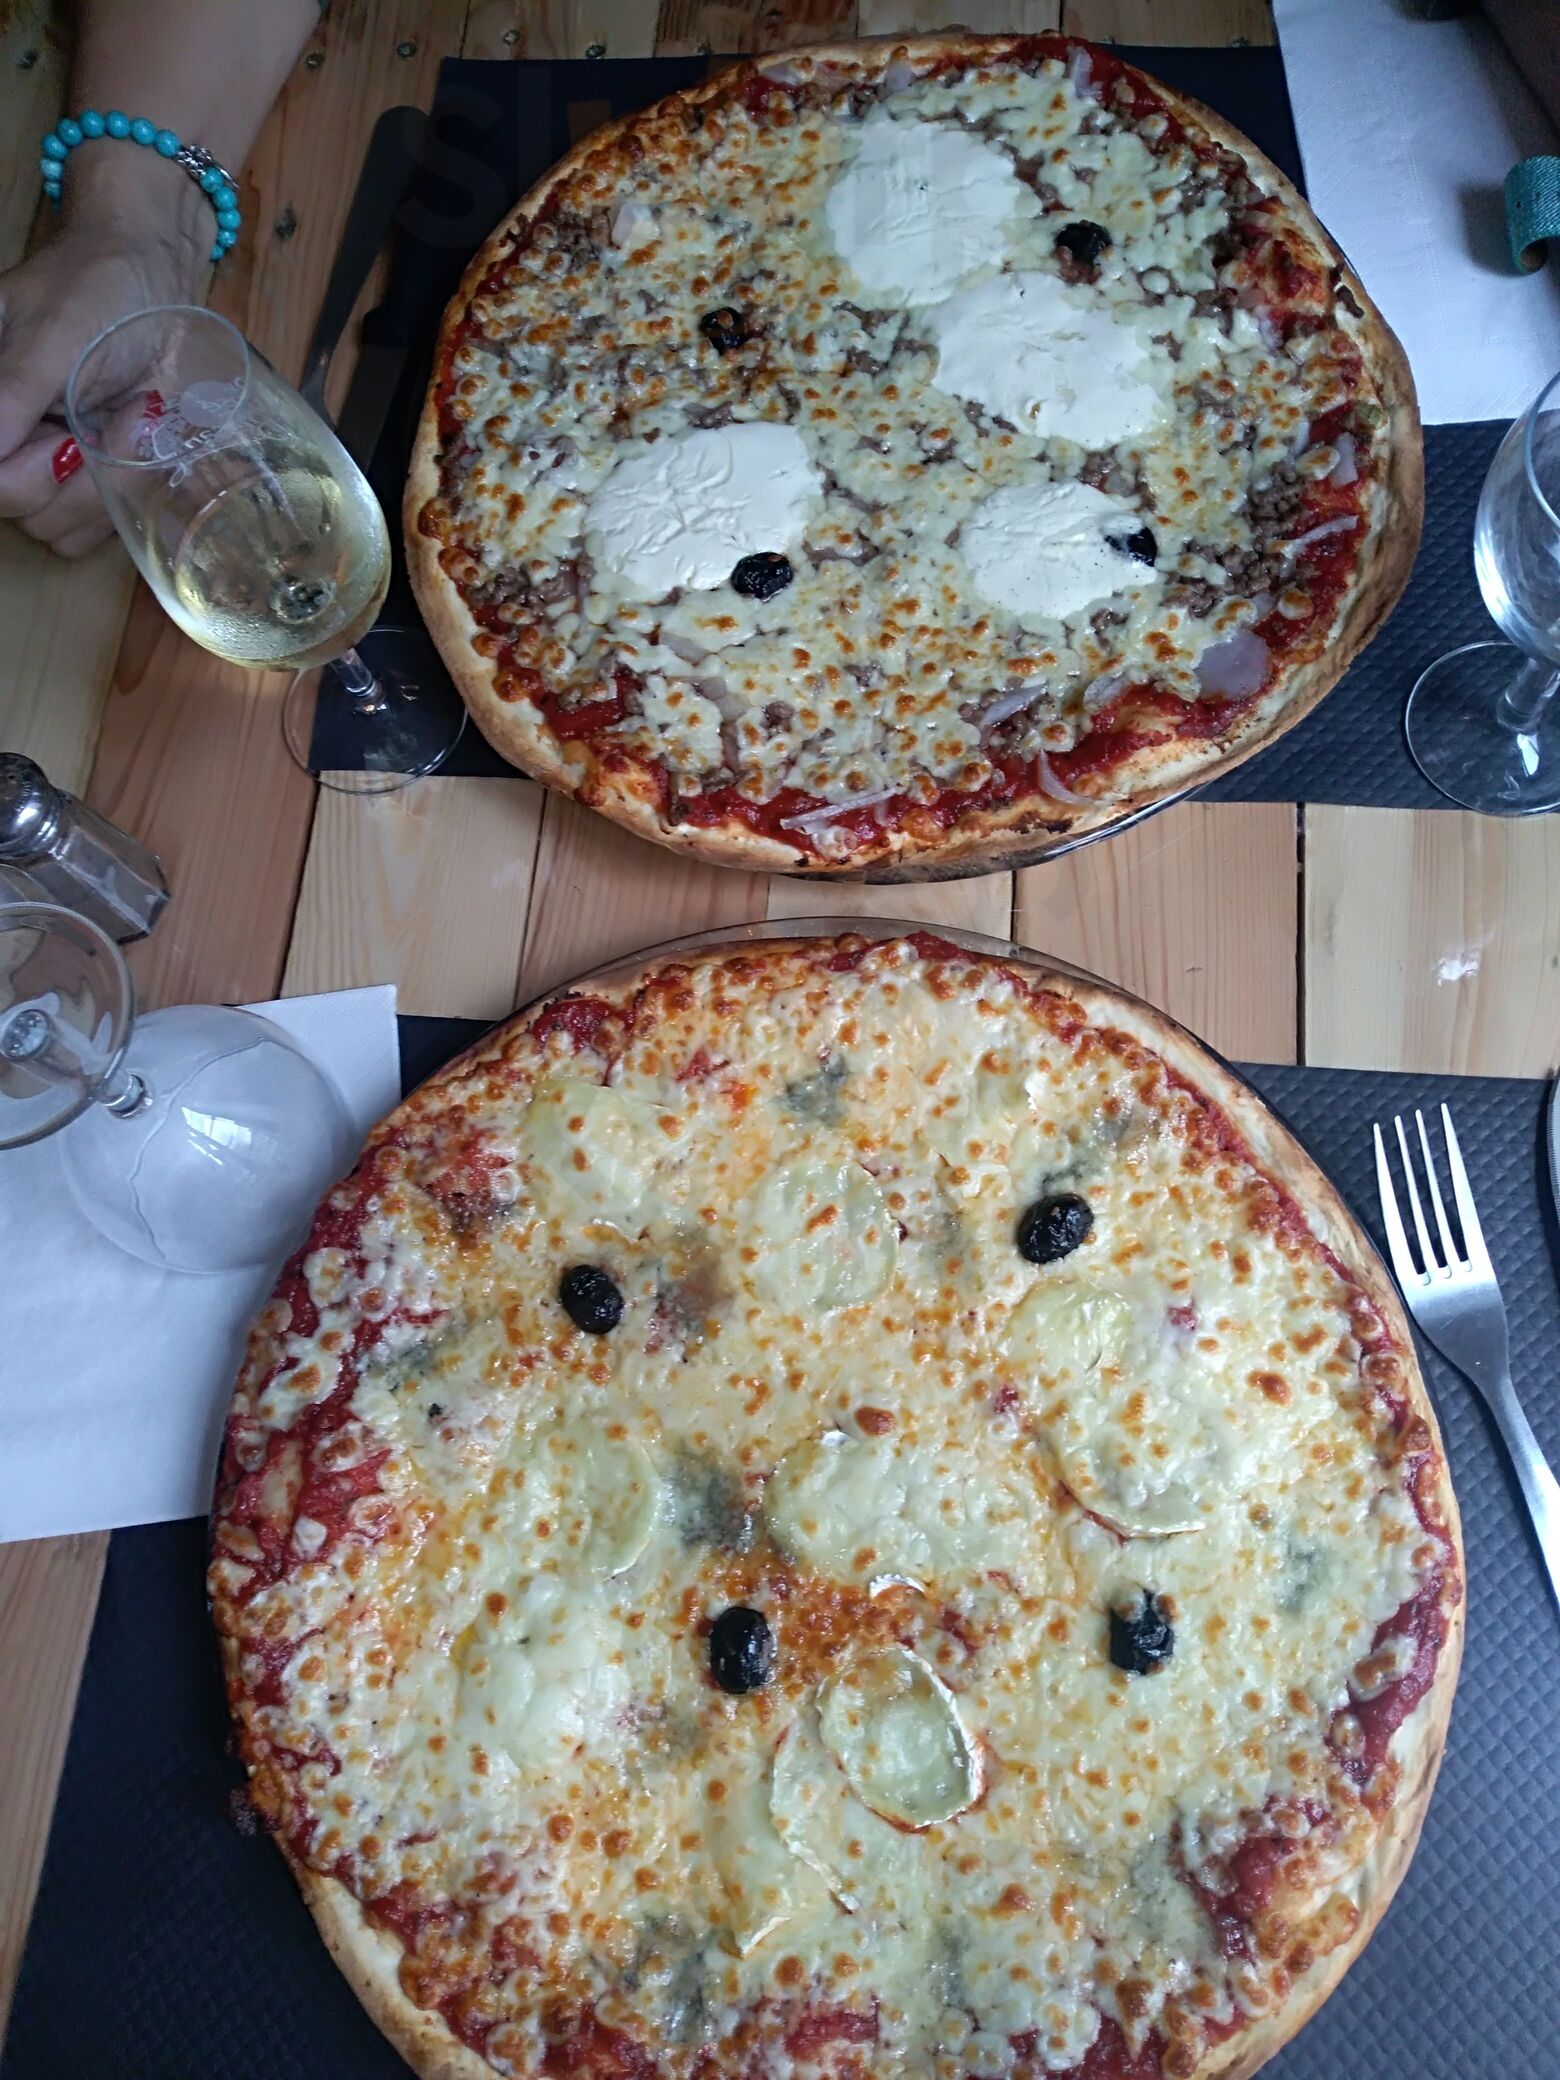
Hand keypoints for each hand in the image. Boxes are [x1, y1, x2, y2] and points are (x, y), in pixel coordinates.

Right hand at [0, 212, 203, 558]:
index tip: (70, 440)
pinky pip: (93, 528)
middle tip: (109, 419)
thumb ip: (10, 393)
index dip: (26, 477)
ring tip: (126, 422)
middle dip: (77, 478)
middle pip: (23, 511)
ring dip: (108, 484)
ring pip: (60, 529)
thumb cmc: (94, 290)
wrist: (151, 281)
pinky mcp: (84, 484)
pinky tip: (136, 443)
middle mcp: (4, 440)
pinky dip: (124, 495)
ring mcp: (43, 467)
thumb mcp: (49, 339)